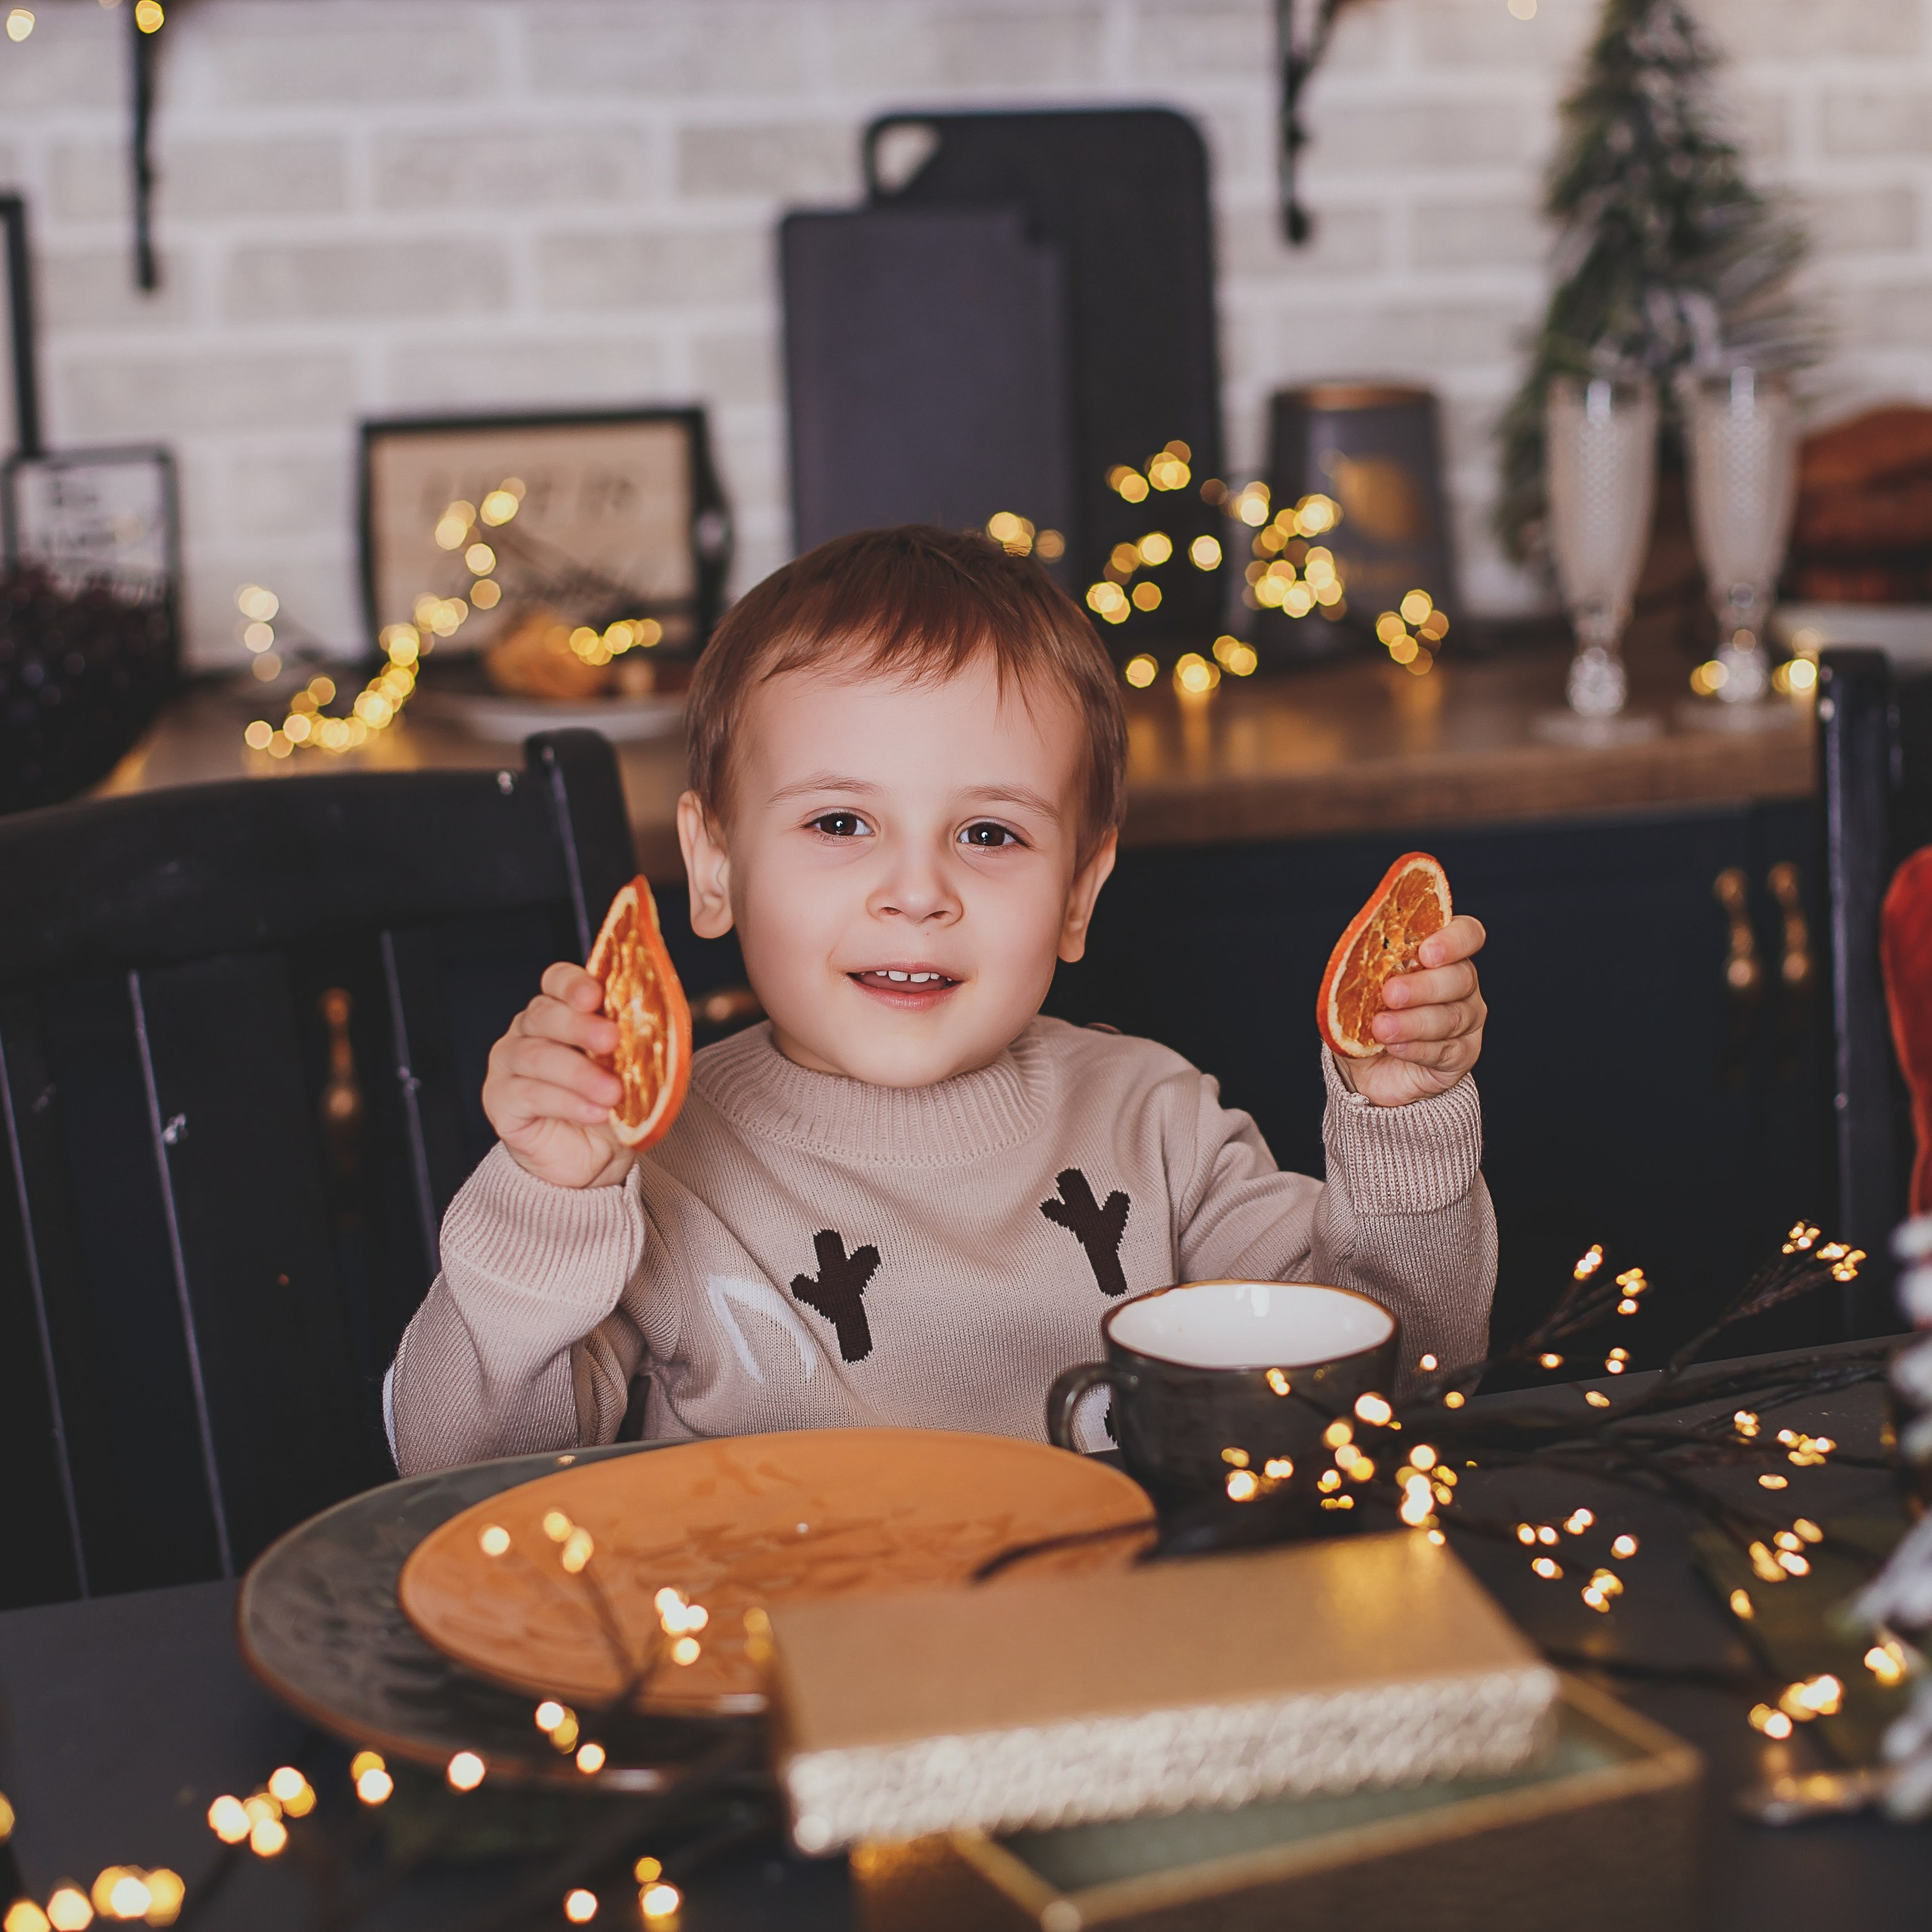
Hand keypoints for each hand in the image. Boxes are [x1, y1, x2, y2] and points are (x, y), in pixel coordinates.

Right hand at [483, 963, 633, 1187]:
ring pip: (536, 1056)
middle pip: (545, 1014)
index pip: (557, 981)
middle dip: (580, 1026)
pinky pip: (529, 1094)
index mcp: (561, 1011)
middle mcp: (528, 1030)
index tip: (595, 994)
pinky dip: (566, 1102)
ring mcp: (508, 1063)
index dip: (573, 983)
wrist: (591, 1159)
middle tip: (612, 1040)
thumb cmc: (608, 1104)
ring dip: (579, 1073)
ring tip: (612, 1093)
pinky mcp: (500, 1100)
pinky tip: (594, 1112)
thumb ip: (634, 1048)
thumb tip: (657, 1033)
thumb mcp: (629, 1072)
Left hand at [1334, 915, 1486, 1107]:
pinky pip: (1446, 1050)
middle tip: (1390, 994)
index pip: (1466, 934)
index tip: (1426, 951)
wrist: (1364, 1069)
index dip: (1453, 939)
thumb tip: (1350, 959)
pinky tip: (1394, 1047)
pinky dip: (1417, 1048)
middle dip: (1424, 985)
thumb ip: (1359, 970)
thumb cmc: (1363, 1018)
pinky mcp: (1461, 1055)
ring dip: (1414, 1022)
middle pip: (1461, 977)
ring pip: (1453, 1017)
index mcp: (1439, 955)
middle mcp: (1460, 984)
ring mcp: (1465, 1020)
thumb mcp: (1354, 990)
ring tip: (1381, 1028)